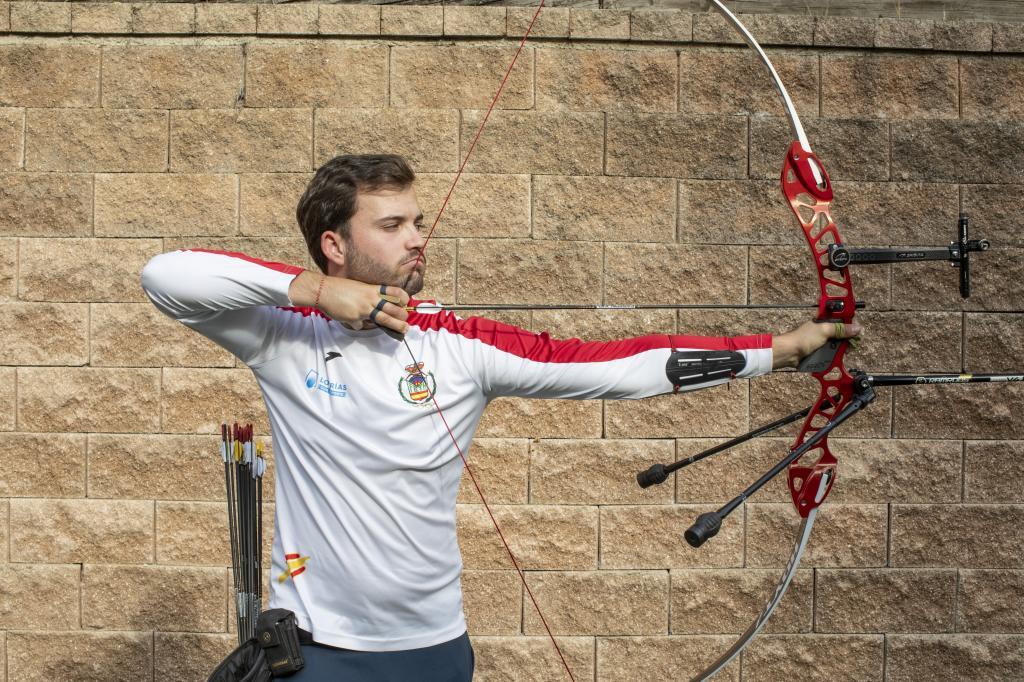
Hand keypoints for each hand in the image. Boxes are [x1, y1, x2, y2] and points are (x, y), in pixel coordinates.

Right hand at [289, 271, 410, 337]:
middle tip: (407, 320)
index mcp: (372, 288)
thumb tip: (376, 306)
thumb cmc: (339, 288)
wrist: (323, 291)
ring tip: (404, 329)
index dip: (402, 297)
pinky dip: (357, 324)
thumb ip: (368, 296)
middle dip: (402, 315)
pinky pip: (360, 325)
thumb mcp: (358, 287)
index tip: (406, 302)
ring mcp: (364, 309)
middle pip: (392, 308)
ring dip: (396, 325)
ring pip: (384, 319)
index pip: (393, 291)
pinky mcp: (356, 318)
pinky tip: (348, 317)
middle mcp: (370, 298)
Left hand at [772, 320, 861, 368]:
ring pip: (838, 343)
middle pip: (842, 332)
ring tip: (847, 350)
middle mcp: (823, 329)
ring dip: (843, 347)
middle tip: (854, 342)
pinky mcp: (820, 350)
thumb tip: (856, 328)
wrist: (790, 353)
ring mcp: (822, 340)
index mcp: (824, 320)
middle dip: (848, 337)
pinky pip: (832, 352)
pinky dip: (836, 354)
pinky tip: (840, 357)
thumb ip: (840, 329)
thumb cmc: (802, 339)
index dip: (850, 322)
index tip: (857, 329)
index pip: (841, 317)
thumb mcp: (824, 331)